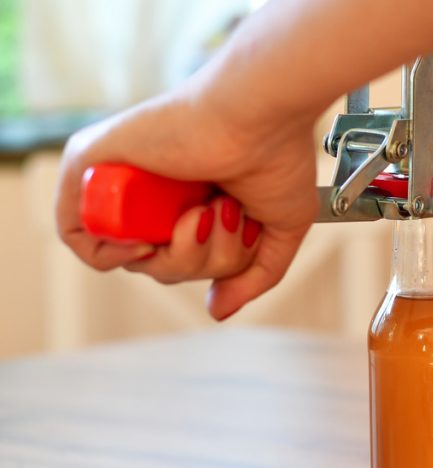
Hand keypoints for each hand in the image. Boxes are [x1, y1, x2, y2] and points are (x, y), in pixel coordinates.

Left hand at [56, 85, 318, 319]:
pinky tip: (152, 238)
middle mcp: (155, 192)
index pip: (184, 259)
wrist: (261, 116)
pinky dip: (110, 253)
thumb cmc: (280, 158)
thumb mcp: (278, 233)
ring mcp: (123, 181)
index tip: (243, 229)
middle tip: (229, 215)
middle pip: (161, 266)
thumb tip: (218, 311)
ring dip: (183, 254)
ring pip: (132, 260)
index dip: (213, 263)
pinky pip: (79, 236)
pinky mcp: (90, 168)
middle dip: (206, 259)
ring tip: (209, 210)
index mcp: (191, 201)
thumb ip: (254, 276)